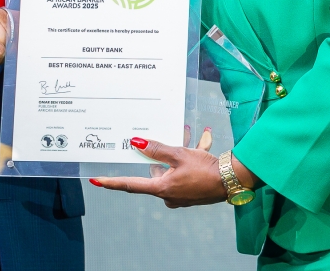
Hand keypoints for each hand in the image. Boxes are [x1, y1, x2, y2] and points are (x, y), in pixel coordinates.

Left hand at [91, 128, 229, 207]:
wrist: (233, 179)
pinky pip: (186, 171)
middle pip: (156, 172)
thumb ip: (157, 149)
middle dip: (162, 155)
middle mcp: (169, 194)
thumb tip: (137, 143)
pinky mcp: (192, 191)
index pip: (130, 184)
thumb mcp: (179, 154)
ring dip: (180, 153)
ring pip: (173, 168)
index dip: (112, 182)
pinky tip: (202, 140)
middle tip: (167, 139)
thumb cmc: (206, 169)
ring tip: (189, 135)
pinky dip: (191, 157)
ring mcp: (181, 194)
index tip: (96, 181)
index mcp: (162, 188)